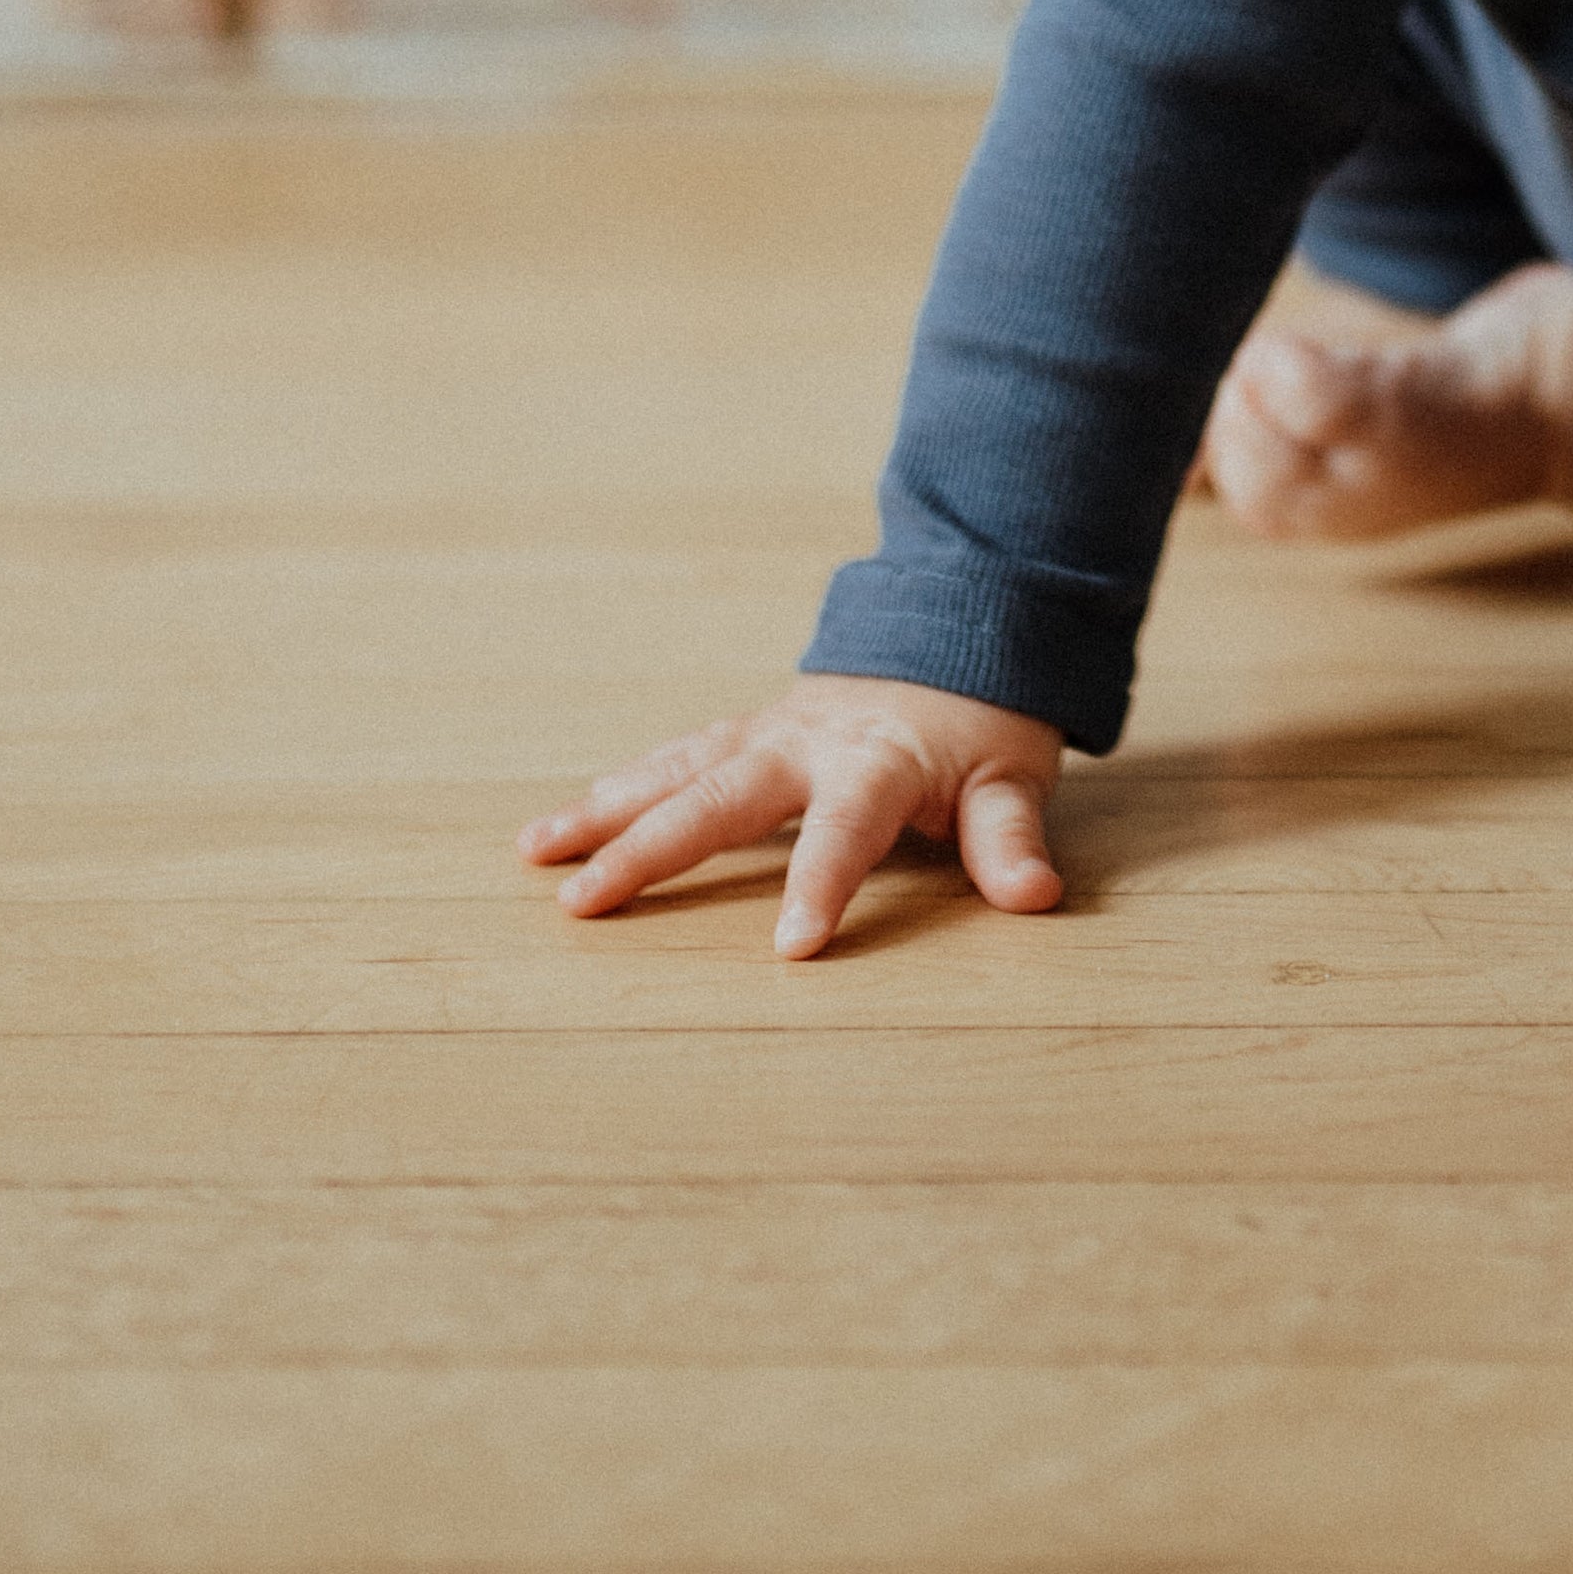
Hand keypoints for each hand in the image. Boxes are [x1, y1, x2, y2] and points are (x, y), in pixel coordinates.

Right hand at [519, 680, 1065, 960]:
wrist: (960, 626)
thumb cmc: (986, 724)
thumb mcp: (1013, 778)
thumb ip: (1011, 840)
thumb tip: (1035, 897)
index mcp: (878, 761)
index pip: (845, 830)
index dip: (821, 883)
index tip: (792, 947)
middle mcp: (806, 743)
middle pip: (720, 798)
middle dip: (651, 850)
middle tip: (583, 902)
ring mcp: (767, 732)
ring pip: (676, 771)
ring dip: (606, 812)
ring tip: (537, 853)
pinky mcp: (747, 732)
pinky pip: (675, 758)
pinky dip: (619, 788)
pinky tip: (564, 823)